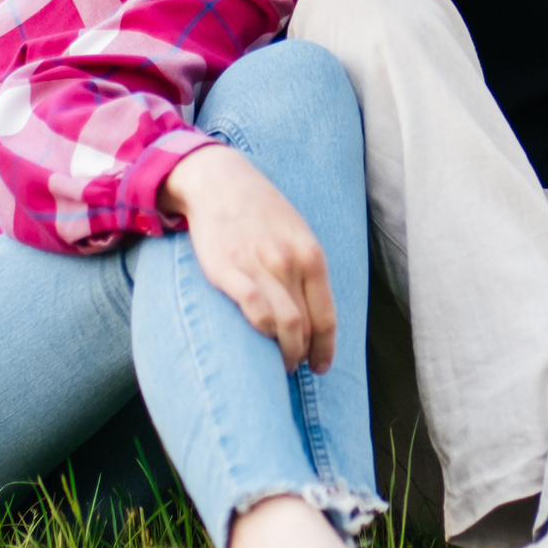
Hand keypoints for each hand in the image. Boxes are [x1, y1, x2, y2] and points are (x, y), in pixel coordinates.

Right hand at [160, 144, 338, 371]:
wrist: (220, 182)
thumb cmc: (262, 212)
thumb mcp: (297, 234)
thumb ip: (307, 271)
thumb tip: (315, 315)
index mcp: (311, 254)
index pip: (326, 316)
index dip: (326, 348)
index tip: (322, 366)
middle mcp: (289, 261)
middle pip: (305, 325)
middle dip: (303, 353)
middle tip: (295, 365)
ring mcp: (259, 265)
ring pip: (284, 324)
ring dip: (284, 352)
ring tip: (279, 362)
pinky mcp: (227, 270)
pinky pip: (254, 310)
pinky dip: (262, 333)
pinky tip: (260, 340)